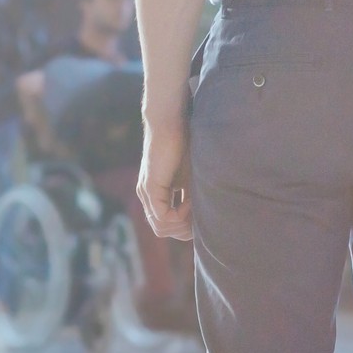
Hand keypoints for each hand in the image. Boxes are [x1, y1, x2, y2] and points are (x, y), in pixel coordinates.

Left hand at [138, 111, 192, 242]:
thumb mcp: (192, 179)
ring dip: (182, 222)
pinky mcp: (150, 187)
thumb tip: (206, 220)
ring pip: (160, 227)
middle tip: (199, 216)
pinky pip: (162, 215)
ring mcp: (146, 193)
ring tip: (195, 207)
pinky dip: (179, 214)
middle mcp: (147, 197)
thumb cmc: (184, 145)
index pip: (166, 225)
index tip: (201, 217)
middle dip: (183, 229)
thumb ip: (193, 198)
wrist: (171, 122)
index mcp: (155, 195)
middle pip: (162, 230)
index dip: (185, 228)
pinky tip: (190, 202)